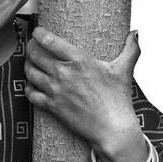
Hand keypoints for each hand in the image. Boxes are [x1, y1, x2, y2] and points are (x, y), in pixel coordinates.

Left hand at [24, 28, 140, 155]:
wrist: (112, 129)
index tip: (37, 32)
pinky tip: (32, 84)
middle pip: (34, 54)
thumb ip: (130, 49)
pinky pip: (30, 93)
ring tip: (31, 62)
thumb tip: (135, 33)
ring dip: (27, 65)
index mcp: (79, 60)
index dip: (38, 33)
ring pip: (29, 72)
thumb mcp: (124, 70)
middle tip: (32, 45)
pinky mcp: (51, 106)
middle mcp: (63, 73)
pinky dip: (28, 87)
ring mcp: (55, 90)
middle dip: (30, 47)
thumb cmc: (118, 99)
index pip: (49, 40)